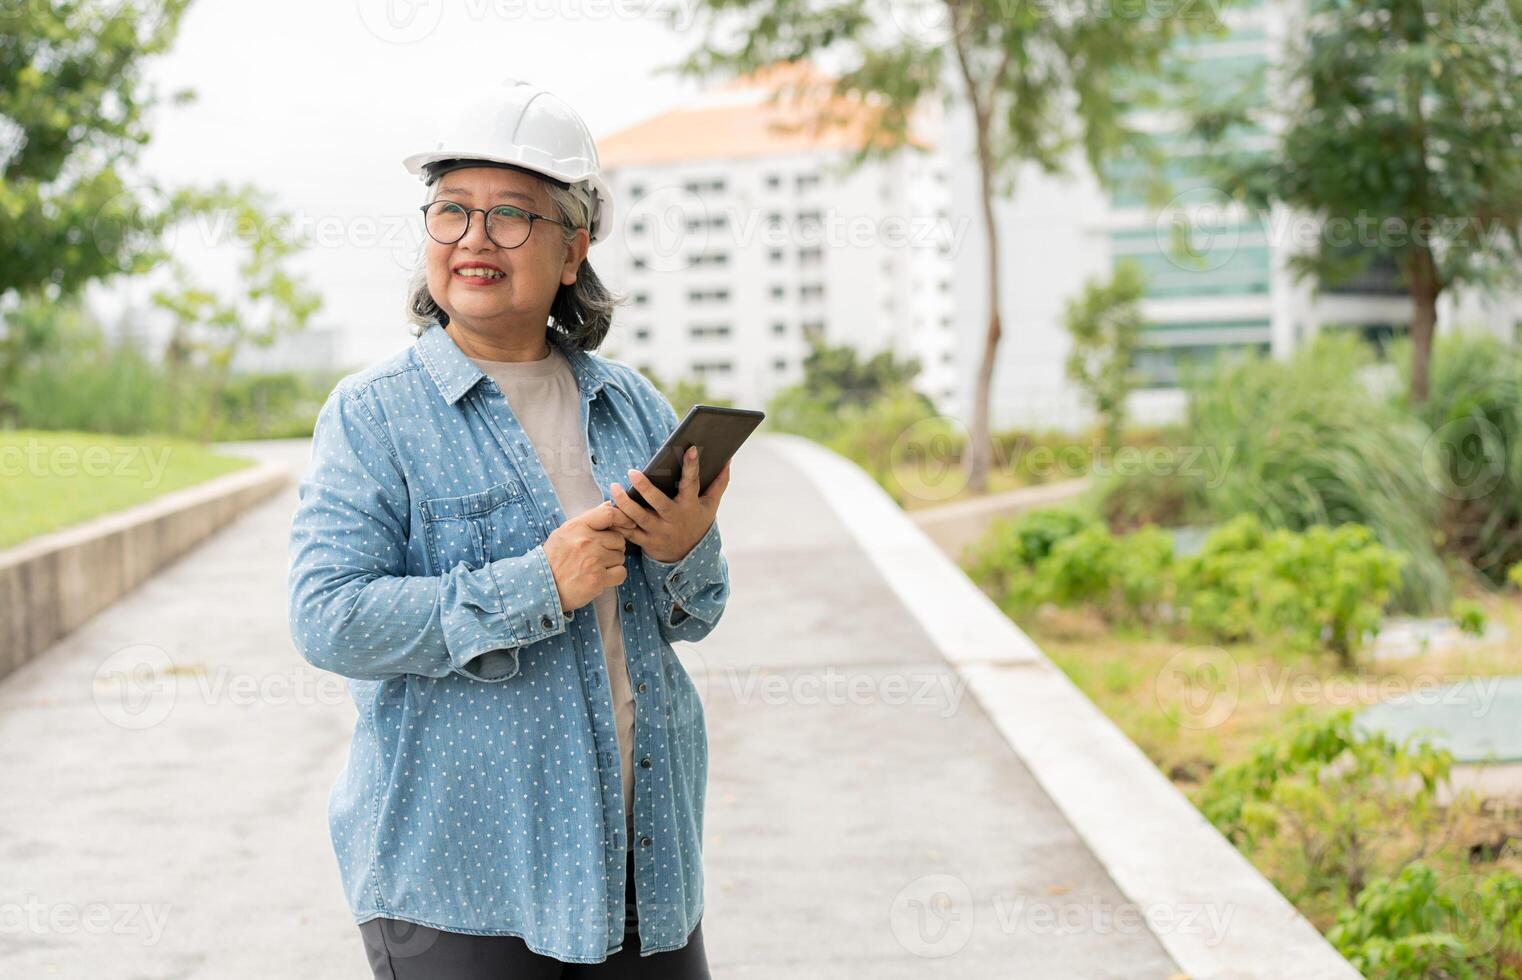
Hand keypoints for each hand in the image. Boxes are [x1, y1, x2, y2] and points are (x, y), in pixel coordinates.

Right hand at [543, 501, 633, 613]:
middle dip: (614, 547)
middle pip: (619, 538)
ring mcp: (593, 560)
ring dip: (613, 562)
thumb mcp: (564, 532)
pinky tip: (602, 577)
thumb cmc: (554, 559)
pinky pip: (621, 573)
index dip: (623, 518)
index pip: (608, 514)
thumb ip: (588, 519)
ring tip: (596, 567)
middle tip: (600, 555)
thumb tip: (608, 504)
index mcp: (578, 527)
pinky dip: (615, 576)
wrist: (542, 586)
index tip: (628, 525)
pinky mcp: (598, 579)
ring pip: (620, 556)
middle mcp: (586, 541)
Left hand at [609, 446, 729, 563]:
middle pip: (659, 503)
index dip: (692, 466)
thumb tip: (729, 459)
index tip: (691, 448)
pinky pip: (629, 532)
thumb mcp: (710, 505)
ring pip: (639, 518)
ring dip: (625, 503)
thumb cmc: (697, 523)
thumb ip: (719, 483)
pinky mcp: (646, 542)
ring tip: (614, 487)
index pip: (692, 483)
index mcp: (690, 506)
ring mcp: (659, 531)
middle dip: (645, 487)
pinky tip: (608, 508)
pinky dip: (618, 522)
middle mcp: (674, 519)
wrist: (688, 557)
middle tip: (632, 472)